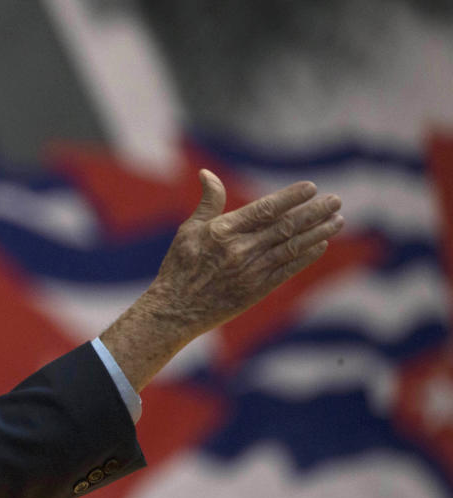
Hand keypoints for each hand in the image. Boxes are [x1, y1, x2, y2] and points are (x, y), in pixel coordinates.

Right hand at [146, 169, 342, 337]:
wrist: (175, 309)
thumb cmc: (180, 266)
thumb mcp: (189, 229)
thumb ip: (207, 202)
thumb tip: (206, 173)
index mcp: (223, 231)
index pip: (264, 209)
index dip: (290, 197)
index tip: (311, 187)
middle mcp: (240, 250)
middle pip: (285, 226)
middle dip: (314, 212)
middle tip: (336, 200)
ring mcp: (250, 271)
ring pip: (291, 247)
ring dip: (317, 232)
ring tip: (337, 220)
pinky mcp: (256, 290)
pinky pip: (287, 270)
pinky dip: (305, 256)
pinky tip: (320, 245)